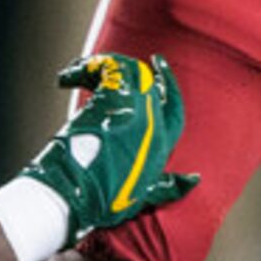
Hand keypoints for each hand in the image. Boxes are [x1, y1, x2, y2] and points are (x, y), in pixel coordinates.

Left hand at [19, 53, 193, 241]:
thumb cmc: (102, 201)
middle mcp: (153, 125)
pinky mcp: (109, 102)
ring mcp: (132, 111)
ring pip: (129, 71)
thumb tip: (195, 179)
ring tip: (82, 70)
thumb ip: (168, 186)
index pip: (174, 108)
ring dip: (104, 66)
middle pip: (151, 83)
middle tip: (136, 59)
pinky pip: (105, 68)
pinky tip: (66, 78)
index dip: (169, 87)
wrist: (75, 195)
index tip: (159, 68)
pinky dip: (84, 67)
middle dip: (147, 69)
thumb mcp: (142, 197)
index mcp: (162, 145)